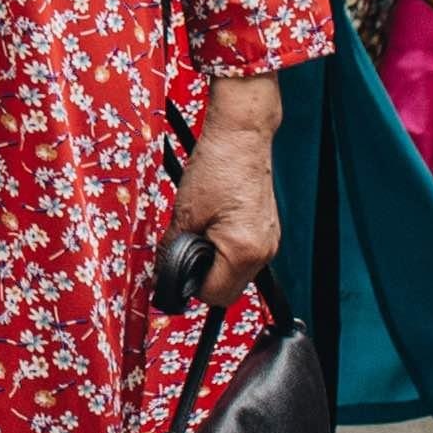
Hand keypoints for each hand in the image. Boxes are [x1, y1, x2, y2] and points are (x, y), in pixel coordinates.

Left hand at [166, 75, 283, 303]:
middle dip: (203, 277)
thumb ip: (173, 247)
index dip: (190, 287)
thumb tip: (162, 269)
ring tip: (198, 235)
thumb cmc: (216, 168)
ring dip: (215, 264)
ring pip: (238, 274)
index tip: (174, 273)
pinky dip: (227, 250)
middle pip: (229, 290)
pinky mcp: (269, 232)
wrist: (241, 138)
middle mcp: (264, 252)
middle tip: (183, 253)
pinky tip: (212, 228)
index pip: (215, 295)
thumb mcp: (185, 211)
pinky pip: (245, 256)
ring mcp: (270, 243)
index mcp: (244, 251)